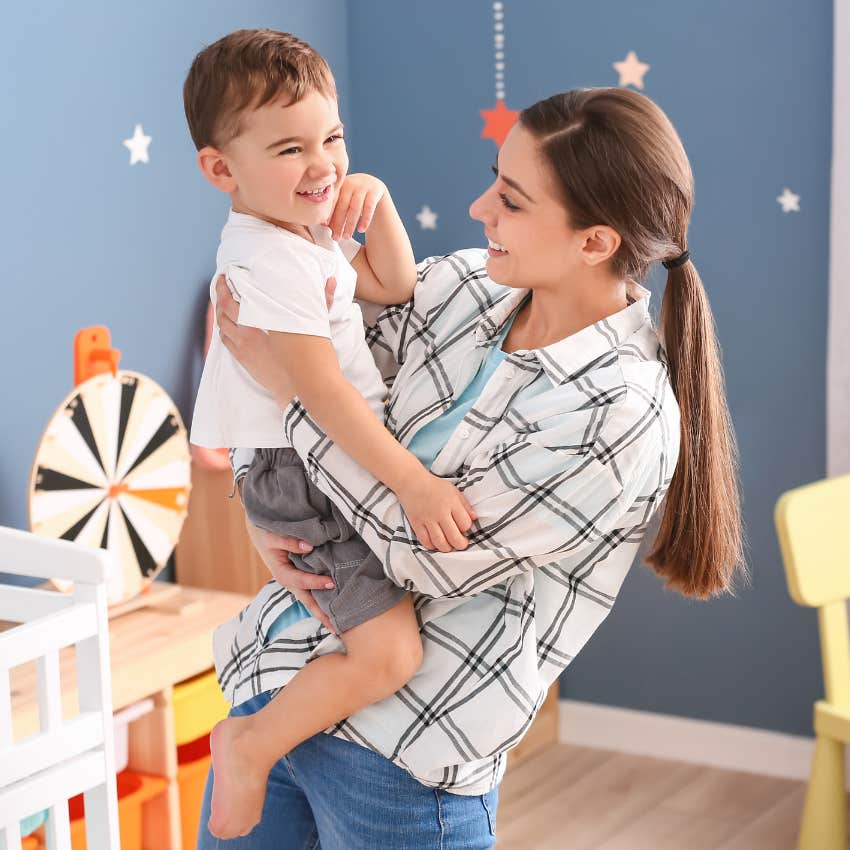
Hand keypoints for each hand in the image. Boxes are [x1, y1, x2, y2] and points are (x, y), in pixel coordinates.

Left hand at [215, 275, 331, 402]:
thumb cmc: (311, 360)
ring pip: (222, 328)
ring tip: (223, 300)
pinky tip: (227, 324)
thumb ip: (322, 301)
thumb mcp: (316, 327)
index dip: (227, 286)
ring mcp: (243, 351)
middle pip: (223, 312)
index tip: (228, 275)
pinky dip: (223, 330)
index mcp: (259, 326)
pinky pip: (226, 343)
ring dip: (220, 313)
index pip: (233, 301)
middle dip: (220, 295)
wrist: (304, 392)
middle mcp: (246, 338)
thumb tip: (330, 281)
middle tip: (223, 282)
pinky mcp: (245, 362)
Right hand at [244, 518, 337, 633]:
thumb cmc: (266, 533)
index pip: (300, 581)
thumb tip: (309, 547)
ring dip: (322, 612)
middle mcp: (288, 581)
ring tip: (337, 625)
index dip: (315, 583)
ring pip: (309, 599)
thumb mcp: (273, 536)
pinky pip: (311, 592)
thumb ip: (289, 542)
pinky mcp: (299, 578)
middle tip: (336, 628)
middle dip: (320, 614)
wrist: (260, 532)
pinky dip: (321, 600)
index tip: (331, 582)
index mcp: (281, 573)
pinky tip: (333, 607)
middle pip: (306, 600)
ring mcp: (293, 582)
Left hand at [327, 173, 385, 240]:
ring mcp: (363, 186)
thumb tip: (324, 224)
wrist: (373, 184)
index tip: (326, 226)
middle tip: (336, 238)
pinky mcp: (375, 191)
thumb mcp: (344, 197)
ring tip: (346, 237)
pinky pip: (369, 207)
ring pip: (355, 208)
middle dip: (338, 223)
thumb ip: (335, 207)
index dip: (329, 213)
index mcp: (339, 184)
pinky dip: (365, 220)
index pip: (333, 200)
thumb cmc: (353, 195)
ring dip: (350, 224)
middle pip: (343, 205)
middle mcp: (350, 183)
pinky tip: (361, 230)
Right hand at [397, 472, 477, 552]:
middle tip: (461, 543)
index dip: (467, 529)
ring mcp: (427, 519)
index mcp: (451, 503)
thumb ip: (465, 505)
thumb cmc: (434, 486)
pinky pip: (425, 541)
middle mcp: (440, 513)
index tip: (464, 528)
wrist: (411, 482)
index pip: (465, 524)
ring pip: (440, 542)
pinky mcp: (416, 524)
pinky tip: (435, 543)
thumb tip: (474, 518)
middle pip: (454, 537)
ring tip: (449, 545)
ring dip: (447, 548)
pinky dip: (432, 546)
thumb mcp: (453, 491)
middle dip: (460, 544)